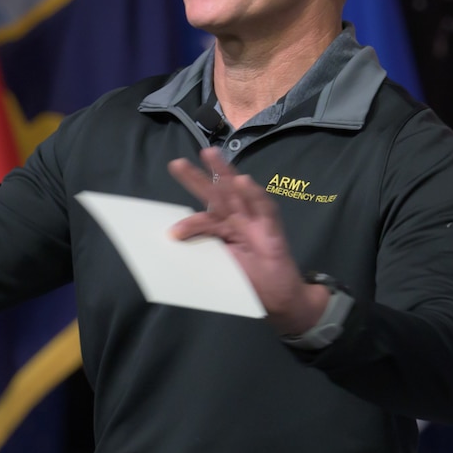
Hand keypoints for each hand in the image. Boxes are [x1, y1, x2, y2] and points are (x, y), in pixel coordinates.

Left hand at [168, 147, 329, 334]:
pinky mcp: (272, 227)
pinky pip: (263, 208)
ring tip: (209, 154)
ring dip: (224, 172)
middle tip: (177, 164)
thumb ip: (204, 250)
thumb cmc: (250, 282)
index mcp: (223, 229)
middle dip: (197, 178)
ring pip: (238, 191)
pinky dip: (254, 195)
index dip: (188, 224)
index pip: (203, 218)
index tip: (172, 233)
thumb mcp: (222, 266)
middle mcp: (237, 219)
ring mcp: (255, 220)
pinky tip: (243, 182)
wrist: (280, 298)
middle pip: (216, 194)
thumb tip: (173, 241)